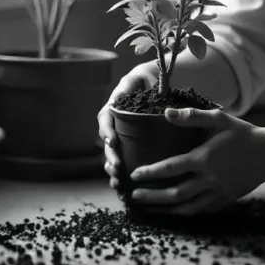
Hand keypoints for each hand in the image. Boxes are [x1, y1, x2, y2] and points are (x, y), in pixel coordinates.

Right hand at [98, 62, 157, 192]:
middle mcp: (116, 121)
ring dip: (112, 168)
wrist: (159, 81)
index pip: (105, 118)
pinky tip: (124, 189)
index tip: (112, 141)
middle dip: (110, 155)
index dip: (106, 130)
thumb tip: (116, 98)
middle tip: (116, 168)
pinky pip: (125, 159)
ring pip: (113, 153)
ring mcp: (123, 133)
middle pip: (108, 141)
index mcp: (115, 105)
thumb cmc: (149, 77)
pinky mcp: (132, 144)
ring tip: (117, 182)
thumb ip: (133, 84)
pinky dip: (123, 174)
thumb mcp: (142, 76)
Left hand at [127, 108, 264, 214]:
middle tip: (134, 197)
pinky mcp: (226, 199)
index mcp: (204, 158)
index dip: (150, 173)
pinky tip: (176, 211)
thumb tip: (167, 113)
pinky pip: (202, 210)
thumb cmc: (244, 134)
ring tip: (149, 209)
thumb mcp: (220, 119)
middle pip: (174, 194)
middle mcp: (208, 179)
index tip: (135, 175)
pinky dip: (187, 212)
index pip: (170, 168)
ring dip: (165, 210)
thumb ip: (192, 116)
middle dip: (152, 197)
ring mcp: (218, 192)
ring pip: (187, 207)